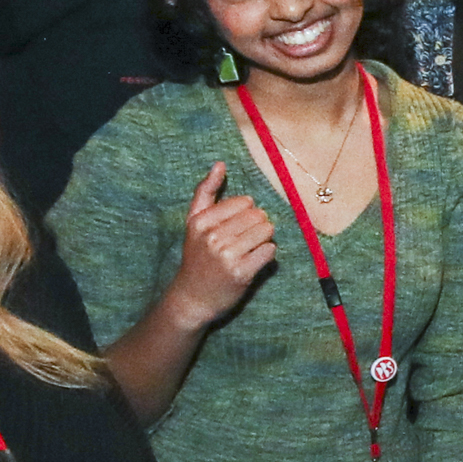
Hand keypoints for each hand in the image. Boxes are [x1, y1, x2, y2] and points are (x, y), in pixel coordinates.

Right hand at [168, 161, 277, 330]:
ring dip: (263, 240)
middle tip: (245, 240)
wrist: (193, 297)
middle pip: (258, 216)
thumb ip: (206, 191)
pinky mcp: (242, 273)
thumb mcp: (194, 222)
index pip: (245, 202)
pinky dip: (266, 255)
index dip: (247, 212)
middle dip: (258, 226)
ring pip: (266, 232)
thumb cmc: (197, 256)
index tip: (235, 226)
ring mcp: (227, 256)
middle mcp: (213, 237)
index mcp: (201, 221)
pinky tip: (253, 261)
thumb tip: (220, 164)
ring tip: (249, 249)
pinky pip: (269, 251)